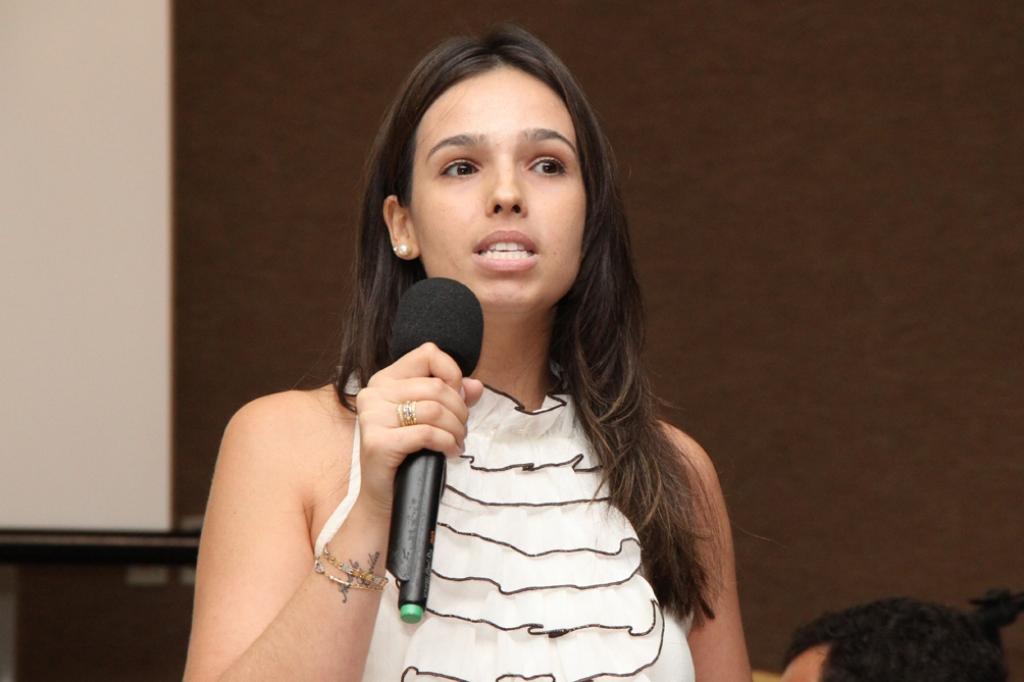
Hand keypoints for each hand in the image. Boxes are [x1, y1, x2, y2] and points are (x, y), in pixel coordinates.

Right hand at [353, 342, 483, 519]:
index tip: (459, 399)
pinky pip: (427, 433)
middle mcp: (373, 393)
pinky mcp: (378, 442)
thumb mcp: (431, 419)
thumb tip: (476, 386)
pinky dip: (447, 443)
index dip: (452, 374)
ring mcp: (372, 417)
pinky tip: (450, 453)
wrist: (386, 498)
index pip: (427, 354)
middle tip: (461, 431)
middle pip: (435, 386)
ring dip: (455, 429)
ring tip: (456, 442)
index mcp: (384, 381)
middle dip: (459, 411)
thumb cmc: (409, 455)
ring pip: (434, 409)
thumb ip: (453, 398)